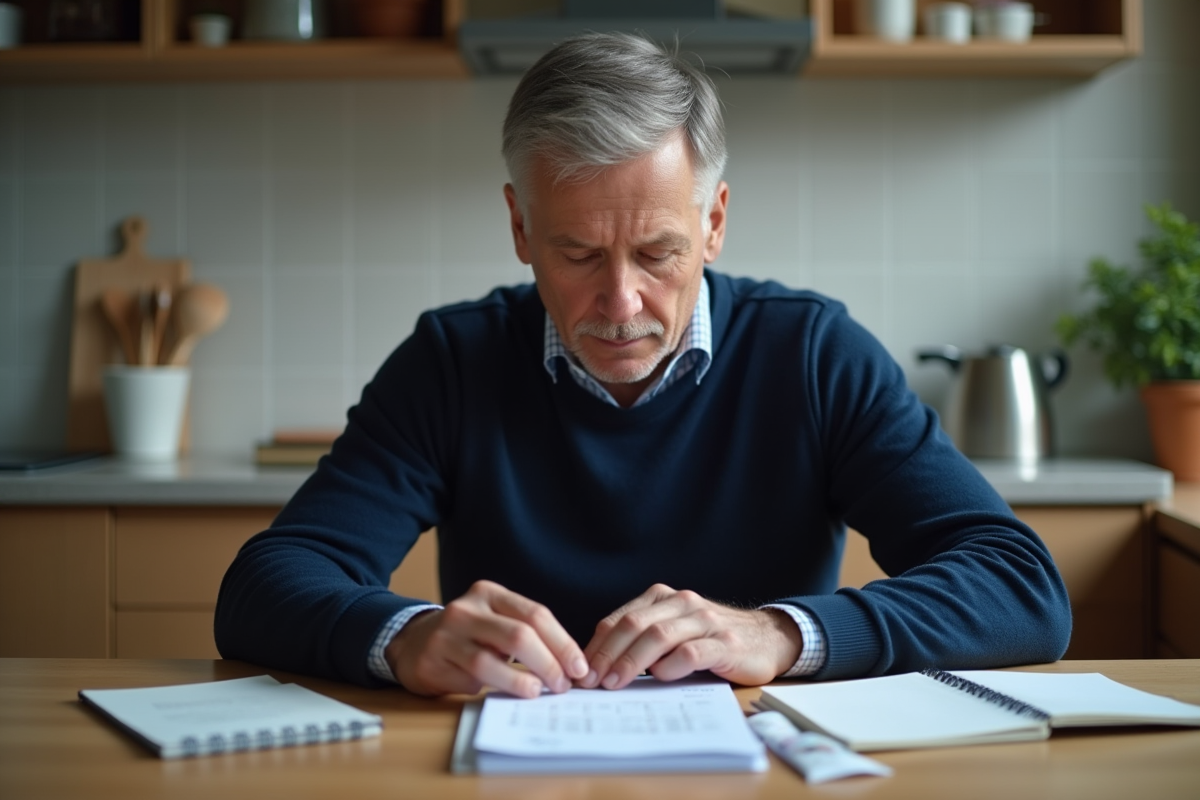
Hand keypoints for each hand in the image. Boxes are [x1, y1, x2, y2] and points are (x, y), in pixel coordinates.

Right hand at [384, 580, 588, 697]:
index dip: (562, 643)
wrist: (413, 642)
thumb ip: (526, 633)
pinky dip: (490, 690)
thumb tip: (569, 665)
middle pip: (518, 635)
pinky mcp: (432, 662)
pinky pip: (468, 680)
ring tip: (537, 692)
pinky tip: (502, 694)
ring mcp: (445, 635)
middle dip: (548, 663)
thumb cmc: (468, 634)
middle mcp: (466, 609)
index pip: (535, 615)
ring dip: (520, 681)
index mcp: (489, 593)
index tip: (579, 668)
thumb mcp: (495, 620)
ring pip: (490, 661)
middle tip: (563, 685)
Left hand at [578, 584, 801, 690]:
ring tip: (615, 682)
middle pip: (634, 625)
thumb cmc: (711, 640)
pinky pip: (692, 651)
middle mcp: (682, 603)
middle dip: (607, 654)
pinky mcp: (726, 643)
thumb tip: (599, 667)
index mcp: (663, 598)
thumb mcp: (674, 631)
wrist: (766, 638)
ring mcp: (705, 621)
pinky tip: (661, 677)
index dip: (596, 645)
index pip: (619, 619)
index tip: (580, 670)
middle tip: (591, 680)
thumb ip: (643, 640)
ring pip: (658, 636)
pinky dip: (671, 665)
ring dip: (632, 661)